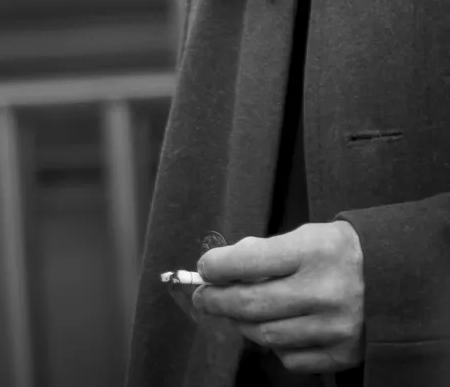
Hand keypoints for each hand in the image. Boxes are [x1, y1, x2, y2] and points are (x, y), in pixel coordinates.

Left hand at [193, 221, 364, 374]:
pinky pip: (290, 359)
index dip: (215, 267)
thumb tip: (216, 270)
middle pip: (251, 305)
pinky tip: (276, 328)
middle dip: (216, 301)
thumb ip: (260, 252)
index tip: (203, 268)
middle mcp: (325, 292)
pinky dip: (274, 346)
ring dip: (241, 324)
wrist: (392, 278)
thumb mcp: (301, 236)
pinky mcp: (344, 354)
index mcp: (312, 252)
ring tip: (237, 312)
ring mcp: (336, 328)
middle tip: (203, 298)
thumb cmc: (334, 252)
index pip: (248, 262)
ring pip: (266, 336)